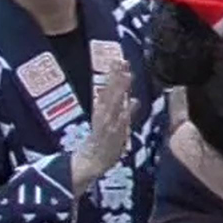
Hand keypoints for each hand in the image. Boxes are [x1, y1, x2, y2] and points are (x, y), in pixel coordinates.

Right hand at [71, 61, 134, 192]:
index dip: (114, 74)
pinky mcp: (111, 136)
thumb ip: (122, 111)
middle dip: (116, 76)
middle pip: (110, 92)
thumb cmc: (102, 143)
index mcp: (102, 111)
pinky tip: (132, 102)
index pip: (108, 89)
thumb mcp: (111, 124)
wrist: (89, 163)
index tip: (119, 59)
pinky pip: (119, 123)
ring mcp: (107, 124)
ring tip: (127, 74)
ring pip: (114, 103)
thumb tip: (133, 99)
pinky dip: (125, 112)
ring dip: (120, 88)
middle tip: (121, 60)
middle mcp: (103, 115)